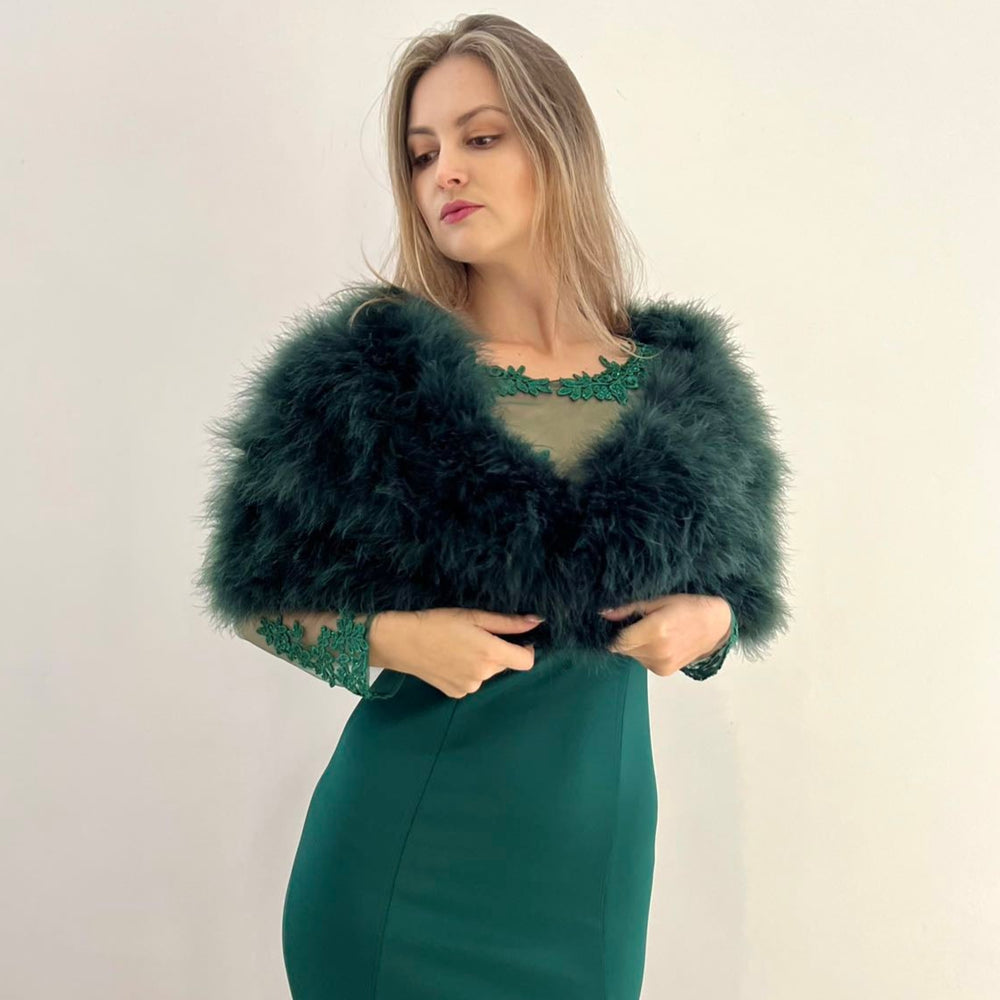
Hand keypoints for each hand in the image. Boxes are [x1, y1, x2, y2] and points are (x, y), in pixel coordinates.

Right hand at [371, 608, 543, 698]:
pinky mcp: (456, 694)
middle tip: (475, 636)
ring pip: (487, 673)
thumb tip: (537, 622)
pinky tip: (450, 660)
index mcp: (490, 654)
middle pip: (504, 664)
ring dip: (482, 662)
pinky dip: (467, 672)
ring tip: (459, 647)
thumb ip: (508, 623)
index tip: (517, 639)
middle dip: (498, 651)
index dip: (526, 649)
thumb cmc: (438, 622)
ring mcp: (470, 687)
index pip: (526, 661)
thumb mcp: (474, 616)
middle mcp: (483, 675)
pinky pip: (472, 682)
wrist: (402, 642)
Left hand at [599, 594, 731, 677]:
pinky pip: (642, 661)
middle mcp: (657, 652)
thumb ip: (629, 610)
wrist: (715, 626)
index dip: (612, 633)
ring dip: (634, 645)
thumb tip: (604, 614)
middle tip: (638, 623)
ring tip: (651, 632)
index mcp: (656, 631)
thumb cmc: (687, 607)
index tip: (613, 625)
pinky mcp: (664, 672)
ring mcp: (661, 664)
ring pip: (632, 656)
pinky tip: (658, 642)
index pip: (619, 641)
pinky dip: (644, 652)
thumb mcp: (658, 601)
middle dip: (625, 637)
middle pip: (624, 649)